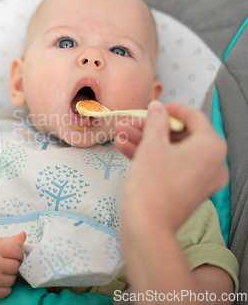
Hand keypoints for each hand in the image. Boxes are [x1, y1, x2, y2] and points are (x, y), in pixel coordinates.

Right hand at [0, 232, 25, 297]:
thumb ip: (10, 239)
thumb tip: (24, 235)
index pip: (17, 251)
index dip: (18, 252)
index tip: (12, 253)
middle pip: (16, 266)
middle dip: (13, 263)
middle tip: (5, 261)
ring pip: (13, 279)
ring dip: (9, 275)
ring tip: (0, 270)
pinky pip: (7, 291)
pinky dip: (5, 287)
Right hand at [115, 101, 227, 233]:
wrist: (147, 227)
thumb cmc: (152, 186)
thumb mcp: (151, 145)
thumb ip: (155, 121)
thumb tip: (157, 108)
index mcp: (211, 147)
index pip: (194, 118)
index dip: (172, 109)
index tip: (156, 107)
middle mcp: (213, 163)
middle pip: (180, 135)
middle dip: (151, 127)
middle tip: (131, 122)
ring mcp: (200, 179)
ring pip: (172, 151)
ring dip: (145, 141)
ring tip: (121, 134)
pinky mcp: (187, 191)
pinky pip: (170, 167)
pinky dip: (151, 157)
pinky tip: (125, 148)